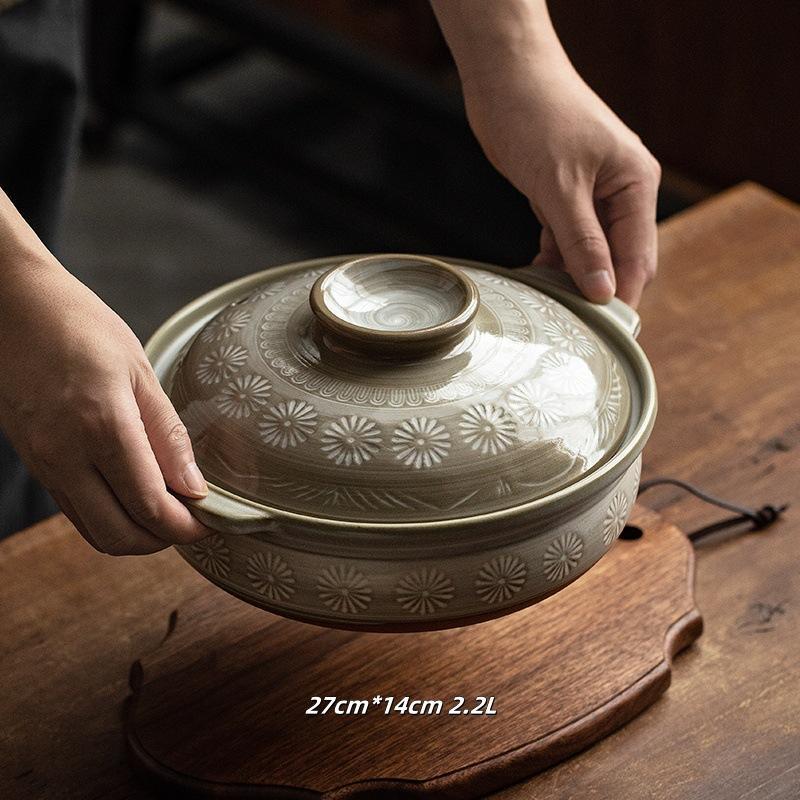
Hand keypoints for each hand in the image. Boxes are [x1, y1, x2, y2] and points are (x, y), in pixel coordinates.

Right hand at [0, 256, 212, 554]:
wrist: (12, 307)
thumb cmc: (82, 327)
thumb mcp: (139, 371)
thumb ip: (168, 435)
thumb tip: (195, 488)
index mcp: (102, 426)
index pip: (150, 505)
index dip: (186, 527)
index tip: (210, 525)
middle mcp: (66, 455)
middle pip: (120, 534)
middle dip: (162, 540)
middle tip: (193, 524)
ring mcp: (44, 463)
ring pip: (93, 531)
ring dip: (135, 535)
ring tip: (168, 513)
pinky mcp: (34, 463)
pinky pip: (74, 510)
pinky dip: (108, 519)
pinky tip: (133, 499)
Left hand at [463, 58, 659, 306]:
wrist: (505, 78)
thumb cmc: (538, 116)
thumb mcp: (560, 186)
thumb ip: (581, 241)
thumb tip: (602, 290)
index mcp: (636, 184)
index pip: (638, 255)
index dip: (622, 294)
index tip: (604, 330)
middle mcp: (621, 192)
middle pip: (617, 257)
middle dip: (598, 290)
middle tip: (573, 325)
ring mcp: (592, 195)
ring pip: (588, 252)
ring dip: (571, 278)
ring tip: (551, 308)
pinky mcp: (563, 196)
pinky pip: (565, 239)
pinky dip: (553, 260)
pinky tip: (538, 280)